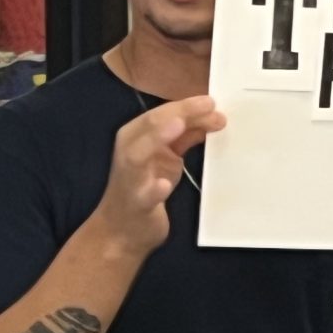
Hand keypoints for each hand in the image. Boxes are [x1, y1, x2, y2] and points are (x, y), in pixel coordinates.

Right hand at [90, 96, 224, 260]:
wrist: (122, 230)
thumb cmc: (145, 189)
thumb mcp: (168, 158)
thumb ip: (184, 137)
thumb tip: (209, 117)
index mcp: (136, 138)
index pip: (159, 114)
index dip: (185, 105)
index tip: (210, 101)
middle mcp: (129, 152)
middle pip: (151, 125)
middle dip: (180, 112)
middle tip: (208, 105)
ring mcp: (130, 178)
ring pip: (138, 154)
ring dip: (158, 137)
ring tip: (180, 126)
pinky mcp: (136, 204)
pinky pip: (144, 195)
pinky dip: (153, 190)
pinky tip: (164, 185)